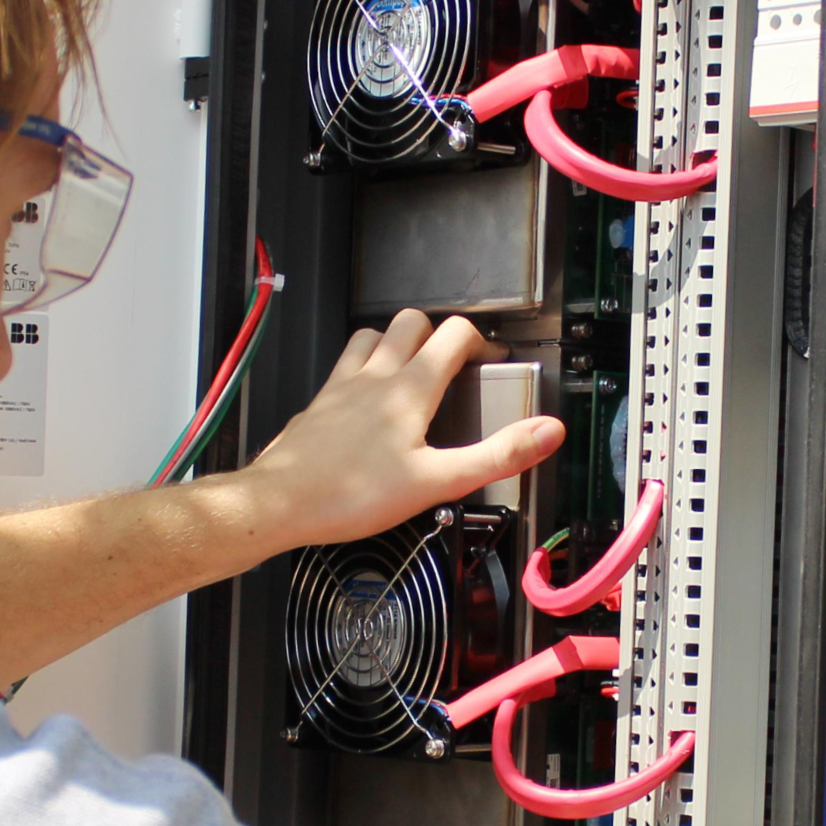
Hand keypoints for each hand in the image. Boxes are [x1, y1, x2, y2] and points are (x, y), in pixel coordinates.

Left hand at [236, 311, 564, 548]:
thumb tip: (547, 431)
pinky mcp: (317, 405)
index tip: (491, 365)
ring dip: (394, 342)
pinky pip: (342, 368)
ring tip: (411, 370)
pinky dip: (361, 369)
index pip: (453, 335)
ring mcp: (340, 387)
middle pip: (408, 323)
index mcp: (408, 390)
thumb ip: (496, 455)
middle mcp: (372, 377)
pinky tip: (365, 401)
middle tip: (452, 363)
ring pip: (370, 337)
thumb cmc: (351, 495)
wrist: (278, 503)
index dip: (480, 343)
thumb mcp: (438, 482)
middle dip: (436, 333)